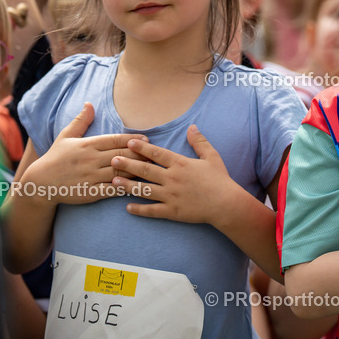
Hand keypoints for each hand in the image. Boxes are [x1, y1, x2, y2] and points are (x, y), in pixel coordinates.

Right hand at [24, 102, 147, 204]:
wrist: (41, 182)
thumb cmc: (55, 158)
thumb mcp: (66, 136)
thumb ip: (81, 121)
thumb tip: (90, 104)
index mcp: (87, 145)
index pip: (114, 140)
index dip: (132, 139)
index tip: (146, 139)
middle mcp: (91, 160)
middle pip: (121, 155)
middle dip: (140, 153)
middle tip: (155, 152)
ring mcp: (91, 177)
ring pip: (120, 172)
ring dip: (137, 170)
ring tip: (151, 168)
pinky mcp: (91, 192)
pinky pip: (112, 190)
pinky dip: (126, 187)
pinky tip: (138, 186)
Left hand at [110, 124, 240, 223]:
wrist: (226, 204)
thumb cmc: (220, 180)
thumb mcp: (212, 156)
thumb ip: (200, 142)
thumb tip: (192, 127)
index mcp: (180, 164)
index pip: (157, 154)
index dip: (142, 148)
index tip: (128, 142)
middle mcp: (172, 179)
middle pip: (145, 170)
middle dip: (128, 164)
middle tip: (112, 160)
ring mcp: (171, 196)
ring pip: (144, 190)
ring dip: (127, 186)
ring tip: (113, 182)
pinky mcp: (172, 211)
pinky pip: (152, 210)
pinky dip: (139, 210)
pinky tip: (127, 208)